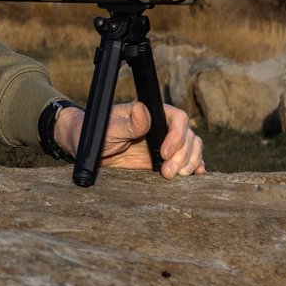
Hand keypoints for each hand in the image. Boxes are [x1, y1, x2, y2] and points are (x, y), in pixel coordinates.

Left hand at [54, 101, 204, 178]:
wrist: (90, 150)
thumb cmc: (96, 132)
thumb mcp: (110, 129)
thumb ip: (129, 123)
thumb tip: (142, 109)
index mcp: (152, 113)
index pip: (178, 118)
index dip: (177, 135)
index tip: (164, 152)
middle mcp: (163, 126)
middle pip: (188, 135)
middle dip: (183, 155)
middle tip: (168, 172)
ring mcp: (166, 142)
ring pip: (192, 147)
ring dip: (190, 162)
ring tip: (176, 175)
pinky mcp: (165, 158)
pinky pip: (187, 159)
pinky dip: (195, 165)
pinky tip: (196, 174)